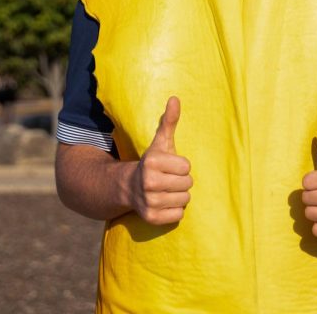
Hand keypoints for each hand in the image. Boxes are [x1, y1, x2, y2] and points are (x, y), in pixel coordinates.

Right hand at [130, 96, 192, 225]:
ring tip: (166, 191)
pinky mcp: (151, 218)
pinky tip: (163, 203)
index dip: (181, 166)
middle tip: (168, 179)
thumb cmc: (152, 163)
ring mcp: (149, 201)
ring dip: (179, 196)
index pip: (187, 166)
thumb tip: (175, 98)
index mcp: (152, 162)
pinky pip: (179, 215)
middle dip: (181, 181)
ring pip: (185, 200)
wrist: (129, 187)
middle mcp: (148, 182)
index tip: (169, 166)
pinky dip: (174, 211)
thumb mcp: (160, 142)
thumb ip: (169, 121)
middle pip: (188, 184)